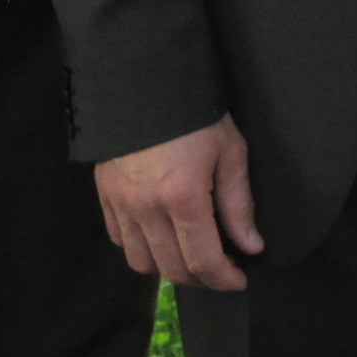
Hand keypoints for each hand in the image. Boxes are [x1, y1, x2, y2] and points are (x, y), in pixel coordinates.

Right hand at [95, 115, 265, 290]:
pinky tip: (159, 235)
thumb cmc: (195, 110)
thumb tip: (251, 246)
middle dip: (201, 279)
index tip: (239, 279)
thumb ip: (238, 203)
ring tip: (189, 255)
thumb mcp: (229, 149)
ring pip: (141, 263)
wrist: (144, 76)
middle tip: (220, 269)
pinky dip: (140, 247)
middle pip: (172, 269)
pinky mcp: (105, 194)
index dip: (224, 279)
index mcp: (183, 197)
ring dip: (168, 268)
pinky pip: (118, 239)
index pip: (204, 261)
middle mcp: (147, 208)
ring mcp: (121, 203)